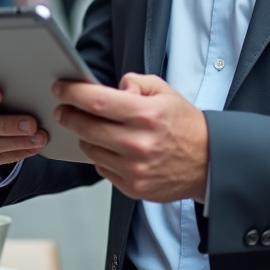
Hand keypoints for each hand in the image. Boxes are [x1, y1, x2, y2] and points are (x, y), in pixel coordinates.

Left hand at [52, 73, 207, 201]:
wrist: (208, 163)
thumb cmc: (185, 126)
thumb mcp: (166, 92)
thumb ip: (137, 82)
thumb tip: (115, 86)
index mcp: (146, 115)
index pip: (97, 101)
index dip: (73, 92)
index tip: (60, 88)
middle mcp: (138, 143)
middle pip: (86, 127)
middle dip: (68, 115)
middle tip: (63, 108)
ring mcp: (134, 169)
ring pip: (90, 149)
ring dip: (85, 136)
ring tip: (91, 127)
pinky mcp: (133, 187)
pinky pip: (101, 168)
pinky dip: (100, 156)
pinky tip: (110, 147)